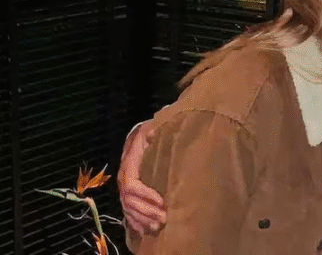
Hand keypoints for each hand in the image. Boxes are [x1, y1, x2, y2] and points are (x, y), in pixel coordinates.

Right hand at [117, 120, 165, 234]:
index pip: (131, 185)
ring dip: (141, 219)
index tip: (162, 201)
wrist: (144, 131)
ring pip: (127, 208)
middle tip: (164, 218)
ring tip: (158, 226)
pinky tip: (144, 230)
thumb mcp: (153, 126)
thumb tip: (152, 134)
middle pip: (128, 200)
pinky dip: (135, 221)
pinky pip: (127, 210)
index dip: (145, 195)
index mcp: (129, 162)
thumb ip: (153, 131)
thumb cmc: (152, 129)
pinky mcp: (129, 191)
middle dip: (145, 211)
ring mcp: (125, 184)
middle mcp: (124, 176)